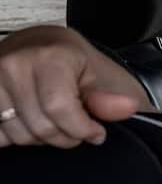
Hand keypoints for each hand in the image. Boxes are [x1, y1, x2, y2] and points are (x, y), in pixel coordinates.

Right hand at [0, 26, 143, 148]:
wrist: (40, 46)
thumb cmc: (73, 63)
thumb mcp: (98, 77)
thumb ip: (107, 98)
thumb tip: (127, 107)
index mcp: (47, 56)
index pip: (59, 109)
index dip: (82, 129)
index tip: (96, 133)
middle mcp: (12, 65)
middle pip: (40, 127)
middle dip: (65, 136)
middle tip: (75, 126)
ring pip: (18, 135)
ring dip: (40, 138)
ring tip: (52, 120)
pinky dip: (15, 136)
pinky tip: (28, 121)